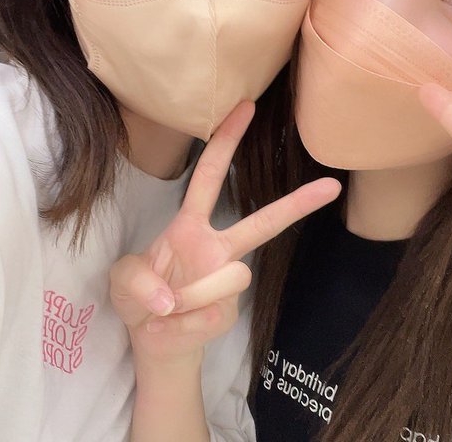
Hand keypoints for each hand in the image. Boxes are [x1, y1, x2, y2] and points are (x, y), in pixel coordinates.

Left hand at [110, 101, 340, 361]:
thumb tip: (170, 300)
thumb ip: (137, 281)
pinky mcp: (230, 313)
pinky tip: (171, 330)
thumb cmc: (140, 299)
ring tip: (165, 311)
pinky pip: (212, 317)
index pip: (210, 176)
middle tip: (331, 186)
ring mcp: (228, 280)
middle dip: (296, 203)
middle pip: (262, 223)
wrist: (153, 344)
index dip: (226, 142)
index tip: (246, 107)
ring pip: (232, 278)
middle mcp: (217, 248)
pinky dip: (182, 328)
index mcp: (191, 226)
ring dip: (190, 298)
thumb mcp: (121, 281)